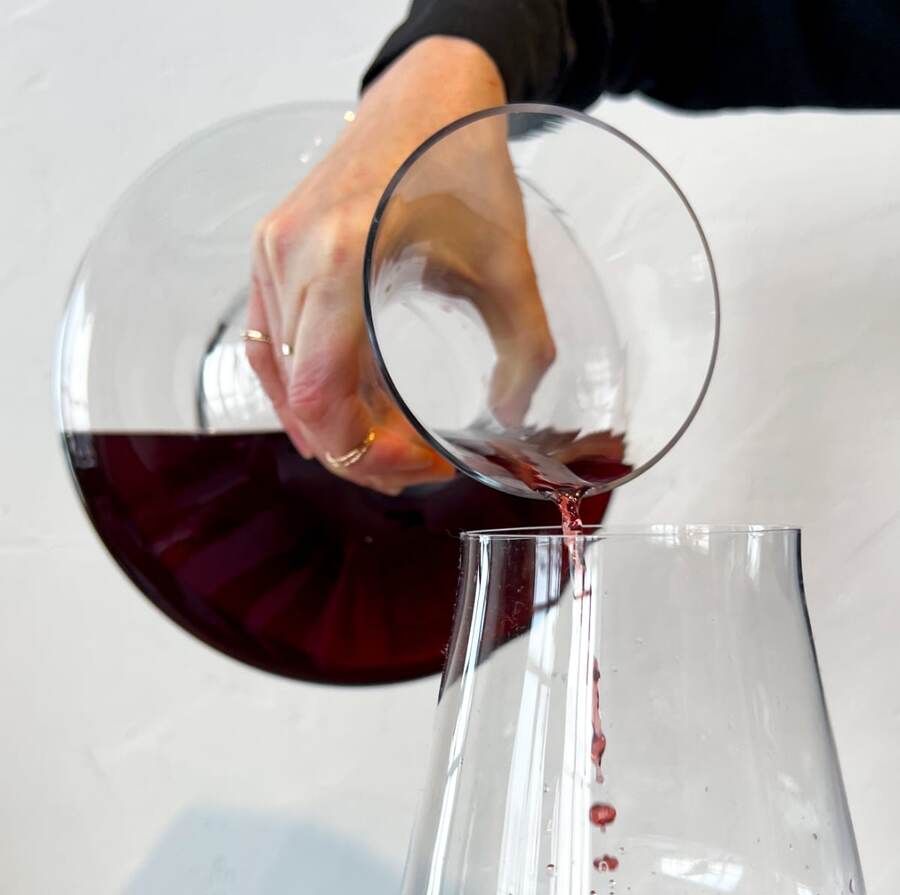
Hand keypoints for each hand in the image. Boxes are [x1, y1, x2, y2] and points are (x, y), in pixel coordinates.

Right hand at [247, 36, 552, 493]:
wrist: (424, 93)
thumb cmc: (460, 159)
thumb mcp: (509, 263)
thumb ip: (525, 350)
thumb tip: (512, 421)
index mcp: (339, 258)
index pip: (318, 398)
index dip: (368, 456)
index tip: (424, 463)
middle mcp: (289, 260)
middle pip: (301, 406)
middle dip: (362, 453)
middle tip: (420, 463)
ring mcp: (269, 259)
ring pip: (283, 387)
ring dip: (339, 427)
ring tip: (398, 434)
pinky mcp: (269, 260)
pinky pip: (274, 354)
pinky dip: (314, 392)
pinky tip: (361, 403)